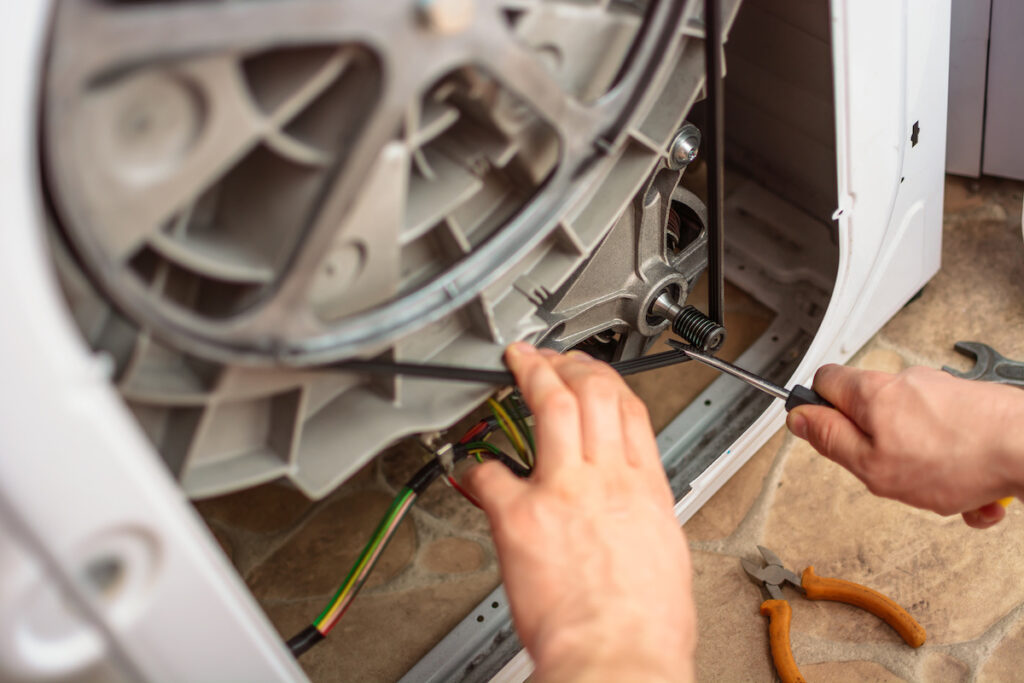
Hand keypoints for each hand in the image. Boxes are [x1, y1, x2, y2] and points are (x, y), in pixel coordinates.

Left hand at [464, 343, 694, 682]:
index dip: (605, 378)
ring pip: (551, 407)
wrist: (619, 659)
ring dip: (532, 376)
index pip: (628, 409)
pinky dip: (478, 466)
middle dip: (567, 364)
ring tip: (518, 362)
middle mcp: (607, 479)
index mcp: (645, 489)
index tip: (590, 371)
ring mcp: (563, 491)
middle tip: (549, 356)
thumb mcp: (665, 553)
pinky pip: (491, 475)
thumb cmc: (646, 627)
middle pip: (591, 393)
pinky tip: (472, 463)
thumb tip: (627, 508)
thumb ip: (641, 515)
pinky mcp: (522, 517)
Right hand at [787, 364, 1023, 527]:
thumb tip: (799, 418)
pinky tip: (973, 494)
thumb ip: (830, 440)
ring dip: (924, 469)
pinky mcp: (971, 406)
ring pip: (912, 434)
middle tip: (890, 474)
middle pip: (870, 412)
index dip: (817, 409)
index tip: (824, 435)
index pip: (823, 381)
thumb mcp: (872, 465)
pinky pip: (949, 442)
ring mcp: (941, 392)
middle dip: (878, 450)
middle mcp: (905, 383)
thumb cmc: (957, 457)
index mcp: (872, 393)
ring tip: (944, 492)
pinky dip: (956, 469)